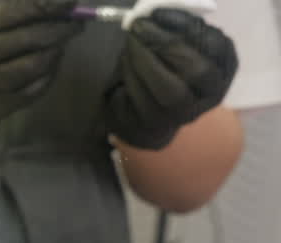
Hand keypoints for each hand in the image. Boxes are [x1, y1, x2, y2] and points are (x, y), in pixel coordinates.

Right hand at [0, 0, 83, 129]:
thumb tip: (43, 3)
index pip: (11, 13)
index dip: (42, 4)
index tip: (67, 0)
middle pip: (28, 39)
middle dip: (59, 26)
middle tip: (76, 19)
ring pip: (36, 64)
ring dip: (56, 48)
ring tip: (64, 37)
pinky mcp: (1, 104)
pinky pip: (36, 86)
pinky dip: (50, 70)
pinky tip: (51, 59)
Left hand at [104, 9, 237, 149]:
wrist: (145, 115)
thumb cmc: (165, 71)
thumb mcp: (177, 48)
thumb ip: (176, 33)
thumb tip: (156, 16)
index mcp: (224, 67)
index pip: (217, 46)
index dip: (189, 27)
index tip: (160, 14)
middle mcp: (211, 93)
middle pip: (198, 70)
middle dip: (166, 44)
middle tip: (140, 27)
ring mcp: (185, 113)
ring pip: (171, 90)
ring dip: (146, 60)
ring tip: (131, 41)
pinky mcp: (157, 123)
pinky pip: (144, 100)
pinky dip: (132, 76)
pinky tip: (125, 60)